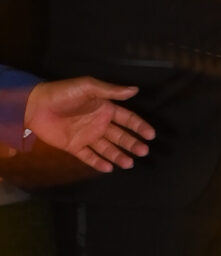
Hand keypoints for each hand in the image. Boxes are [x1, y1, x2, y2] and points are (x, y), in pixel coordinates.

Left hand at [21, 78, 153, 171]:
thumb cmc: (63, 93)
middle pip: (120, 136)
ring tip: (129, 163)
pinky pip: (89, 156)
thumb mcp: (88, 87)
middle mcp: (98, 123)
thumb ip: (111, 91)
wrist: (35, 105)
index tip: (151, 135)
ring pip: (107, 149)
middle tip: (143, 151)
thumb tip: (135, 90)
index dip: (139, 126)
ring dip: (119, 156)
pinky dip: (98, 163)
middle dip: (132, 144)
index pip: (127, 119)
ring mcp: (87, 136)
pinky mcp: (74, 146)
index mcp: (104, 108)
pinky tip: (109, 168)